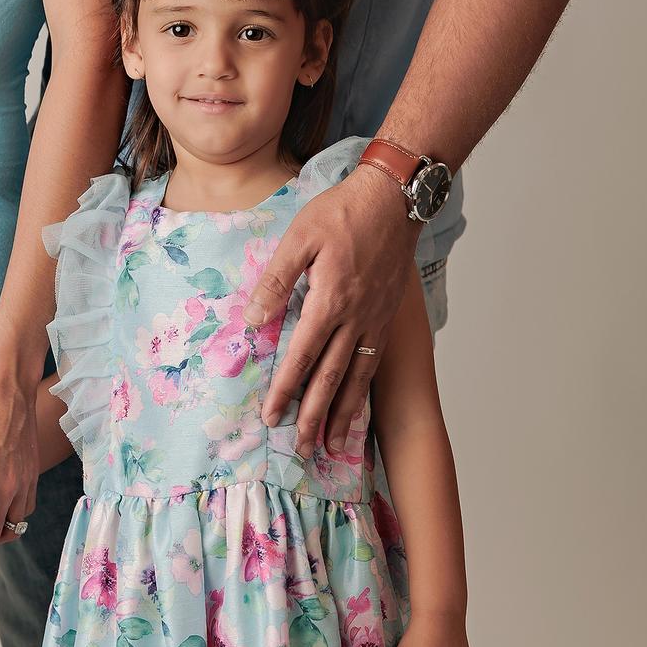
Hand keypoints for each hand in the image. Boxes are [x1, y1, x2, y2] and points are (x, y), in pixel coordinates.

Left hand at [241, 165, 416, 457]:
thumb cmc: (342, 212)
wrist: (393, 199)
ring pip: (356, 377)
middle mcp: (355, 319)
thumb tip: (254, 318)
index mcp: (330, 301)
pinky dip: (363, 390)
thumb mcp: (299, 237)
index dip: (285, 389)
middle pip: (331, 378)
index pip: (302, 356)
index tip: (272, 417)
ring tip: (329, 443)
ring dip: (341, 413)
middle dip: (313, 415)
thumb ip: (277, 280)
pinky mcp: (386, 316)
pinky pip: (373, 363)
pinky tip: (355, 403)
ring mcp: (375, 320)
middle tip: (301, 447)